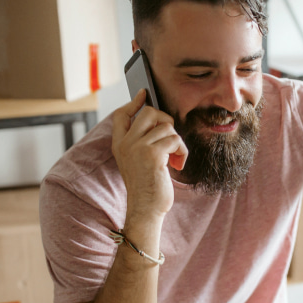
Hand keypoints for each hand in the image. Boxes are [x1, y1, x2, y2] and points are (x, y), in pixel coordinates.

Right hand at [111, 89, 188, 221]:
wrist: (146, 209)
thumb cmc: (147, 187)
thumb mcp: (138, 162)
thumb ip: (142, 142)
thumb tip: (160, 122)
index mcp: (119, 144)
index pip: (121, 115)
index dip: (134, 102)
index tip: (143, 94)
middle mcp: (126, 143)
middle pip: (148, 112)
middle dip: (165, 121)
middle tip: (170, 139)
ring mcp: (138, 147)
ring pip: (167, 127)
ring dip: (177, 143)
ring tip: (175, 158)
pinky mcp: (153, 154)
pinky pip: (175, 140)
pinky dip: (182, 151)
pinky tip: (178, 164)